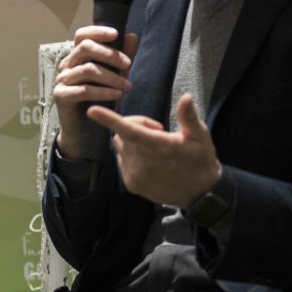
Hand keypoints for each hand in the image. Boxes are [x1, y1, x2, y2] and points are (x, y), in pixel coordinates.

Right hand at [52, 26, 138, 157]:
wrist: (84, 130)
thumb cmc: (98, 101)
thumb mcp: (114, 78)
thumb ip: (121, 59)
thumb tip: (132, 36)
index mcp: (76, 57)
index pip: (82, 36)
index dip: (97, 32)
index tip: (116, 34)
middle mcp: (67, 65)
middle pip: (84, 48)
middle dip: (110, 54)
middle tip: (128, 65)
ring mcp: (62, 80)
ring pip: (88, 69)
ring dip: (112, 77)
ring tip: (128, 87)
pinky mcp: (61, 96)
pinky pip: (84, 90)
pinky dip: (103, 91)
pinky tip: (117, 95)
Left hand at [87, 93, 221, 207]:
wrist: (200, 194)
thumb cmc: (200, 160)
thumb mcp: (200, 136)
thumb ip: (188, 117)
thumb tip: (185, 96)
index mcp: (159, 146)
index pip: (130, 130)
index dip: (110, 120)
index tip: (92, 110)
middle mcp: (143, 162)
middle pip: (122, 134)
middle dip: (134, 126)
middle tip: (156, 130)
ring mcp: (135, 175)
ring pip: (120, 147)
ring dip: (131, 142)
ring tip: (153, 147)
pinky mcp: (131, 184)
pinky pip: (122, 161)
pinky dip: (130, 156)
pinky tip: (149, 161)